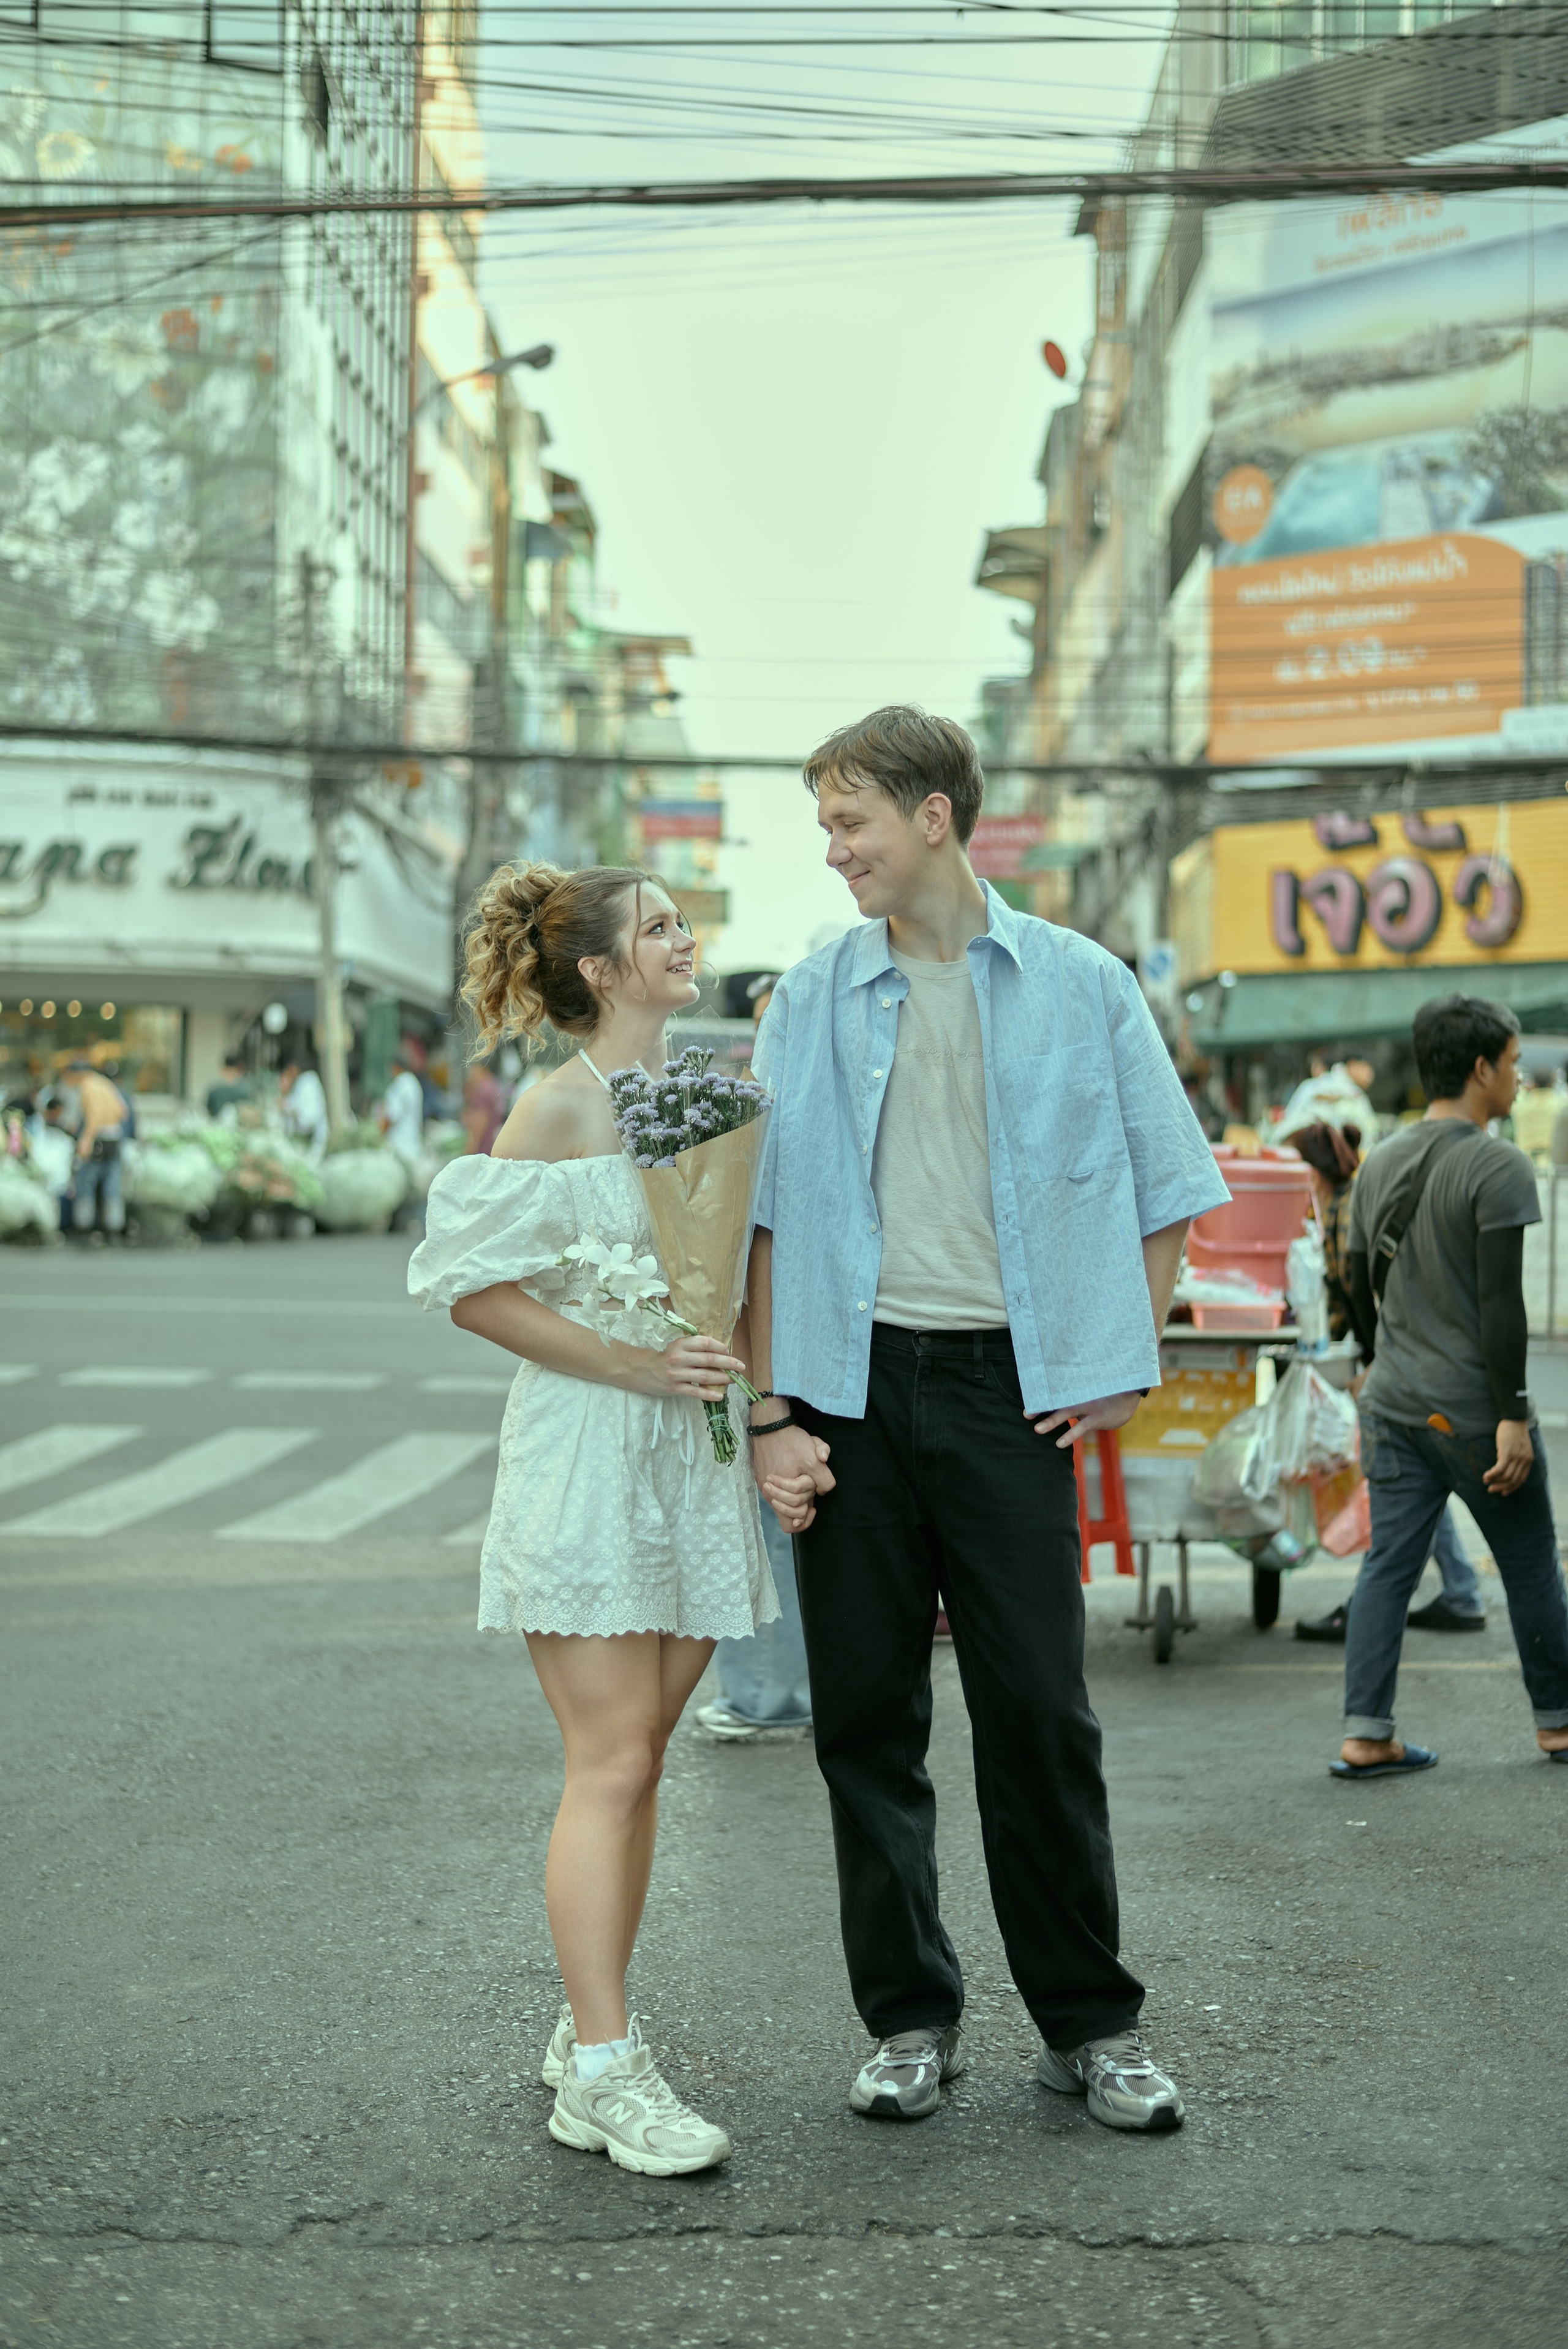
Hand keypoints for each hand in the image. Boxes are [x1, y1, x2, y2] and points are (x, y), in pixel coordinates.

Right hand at [616, 1333, 743, 1404]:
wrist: (640, 1370)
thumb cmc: (664, 1358)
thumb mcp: (676, 1346)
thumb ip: (694, 1348)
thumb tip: (720, 1353)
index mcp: (680, 1344)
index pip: (705, 1343)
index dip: (720, 1347)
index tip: (729, 1352)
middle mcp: (678, 1357)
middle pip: (709, 1359)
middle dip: (728, 1363)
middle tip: (741, 1366)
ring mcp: (676, 1374)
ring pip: (704, 1375)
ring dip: (722, 1378)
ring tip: (733, 1380)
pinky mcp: (674, 1388)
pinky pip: (696, 1392)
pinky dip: (709, 1394)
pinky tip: (720, 1395)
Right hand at [751, 1421, 833, 1529]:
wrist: (770, 1426)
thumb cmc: (791, 1442)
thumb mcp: (814, 1458)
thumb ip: (824, 1479)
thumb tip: (823, 1491)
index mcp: (782, 1492)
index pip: (794, 1521)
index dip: (807, 1516)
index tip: (814, 1506)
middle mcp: (770, 1494)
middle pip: (789, 1517)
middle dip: (802, 1506)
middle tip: (808, 1493)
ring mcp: (764, 1487)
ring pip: (781, 1508)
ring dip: (793, 1501)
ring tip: (801, 1488)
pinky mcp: (761, 1479)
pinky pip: (774, 1495)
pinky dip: (785, 1492)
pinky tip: (792, 1479)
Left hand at [1027, 1390, 1141, 1449]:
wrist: (1129, 1397)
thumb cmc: (1104, 1397)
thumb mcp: (1087, 1394)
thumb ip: (1072, 1398)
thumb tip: (1055, 1406)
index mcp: (1074, 1391)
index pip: (1054, 1393)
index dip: (1040, 1397)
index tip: (1026, 1400)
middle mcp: (1078, 1396)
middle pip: (1055, 1400)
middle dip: (1040, 1408)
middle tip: (1025, 1414)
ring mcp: (1087, 1406)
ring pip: (1066, 1413)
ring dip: (1051, 1422)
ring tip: (1037, 1430)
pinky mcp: (1097, 1417)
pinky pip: (1081, 1427)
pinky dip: (1070, 1435)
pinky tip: (1059, 1444)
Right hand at [1484, 1418, 1532, 1496]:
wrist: (1514, 1419)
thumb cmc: (1514, 1431)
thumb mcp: (1519, 1447)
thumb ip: (1516, 1458)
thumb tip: (1504, 1467)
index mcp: (1528, 1460)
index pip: (1521, 1479)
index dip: (1512, 1487)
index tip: (1504, 1492)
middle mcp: (1524, 1460)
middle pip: (1513, 1480)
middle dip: (1502, 1487)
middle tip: (1491, 1490)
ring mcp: (1517, 1457)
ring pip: (1506, 1476)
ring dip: (1495, 1481)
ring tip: (1486, 1482)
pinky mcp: (1507, 1453)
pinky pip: (1500, 1469)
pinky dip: (1492, 1474)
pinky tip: (1486, 1476)